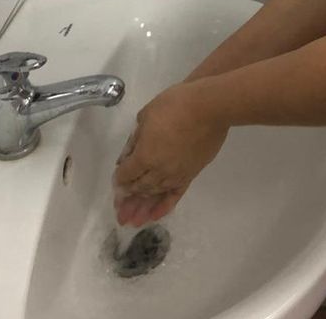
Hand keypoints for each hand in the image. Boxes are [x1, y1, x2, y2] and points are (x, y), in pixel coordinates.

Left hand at [112, 82, 227, 226]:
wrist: (209, 108)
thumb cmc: (175, 105)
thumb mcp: (146, 116)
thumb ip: (136, 138)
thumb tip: (128, 154)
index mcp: (144, 155)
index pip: (127, 175)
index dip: (119, 180)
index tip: (117, 182)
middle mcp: (158, 170)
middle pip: (139, 188)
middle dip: (128, 200)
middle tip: (120, 211)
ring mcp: (175, 174)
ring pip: (155, 194)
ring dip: (142, 207)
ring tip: (133, 221)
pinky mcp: (190, 175)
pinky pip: (174, 195)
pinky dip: (163, 207)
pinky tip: (154, 216)